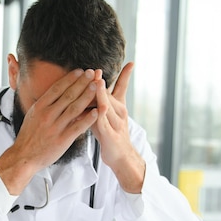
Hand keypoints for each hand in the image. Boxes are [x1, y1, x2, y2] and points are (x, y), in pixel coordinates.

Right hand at [0, 69, 98, 194]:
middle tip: (93, 73)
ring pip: (75, 108)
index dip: (70, 78)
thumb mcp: (32, 115)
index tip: (80, 71)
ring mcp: (55, 127)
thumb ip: (45, 105)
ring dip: (87, 96)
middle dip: (82, 82)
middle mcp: (47, 115)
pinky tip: (97, 111)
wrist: (23, 157)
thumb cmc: (28, 136)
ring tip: (97, 86)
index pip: (57, 88)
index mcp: (39, 107)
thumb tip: (55, 92)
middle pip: (68, 95)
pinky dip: (88, 118)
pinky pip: (78, 127)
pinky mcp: (62, 140)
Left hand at [91, 62, 145, 192]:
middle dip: (102, 83)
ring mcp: (116, 124)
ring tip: (97, 84)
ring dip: (102, 95)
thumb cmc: (109, 133)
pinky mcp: (110, 136)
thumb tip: (88, 86)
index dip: (125, 76)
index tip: (131, 63)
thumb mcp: (104, 115)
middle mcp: (120, 113)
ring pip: (107, 107)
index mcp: (118, 107)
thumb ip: (99, 101)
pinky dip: (101, 116)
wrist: (120, 157)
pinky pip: (104, 124)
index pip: (122, 88)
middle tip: (96, 70)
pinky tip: (98, 109)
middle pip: (109, 95)